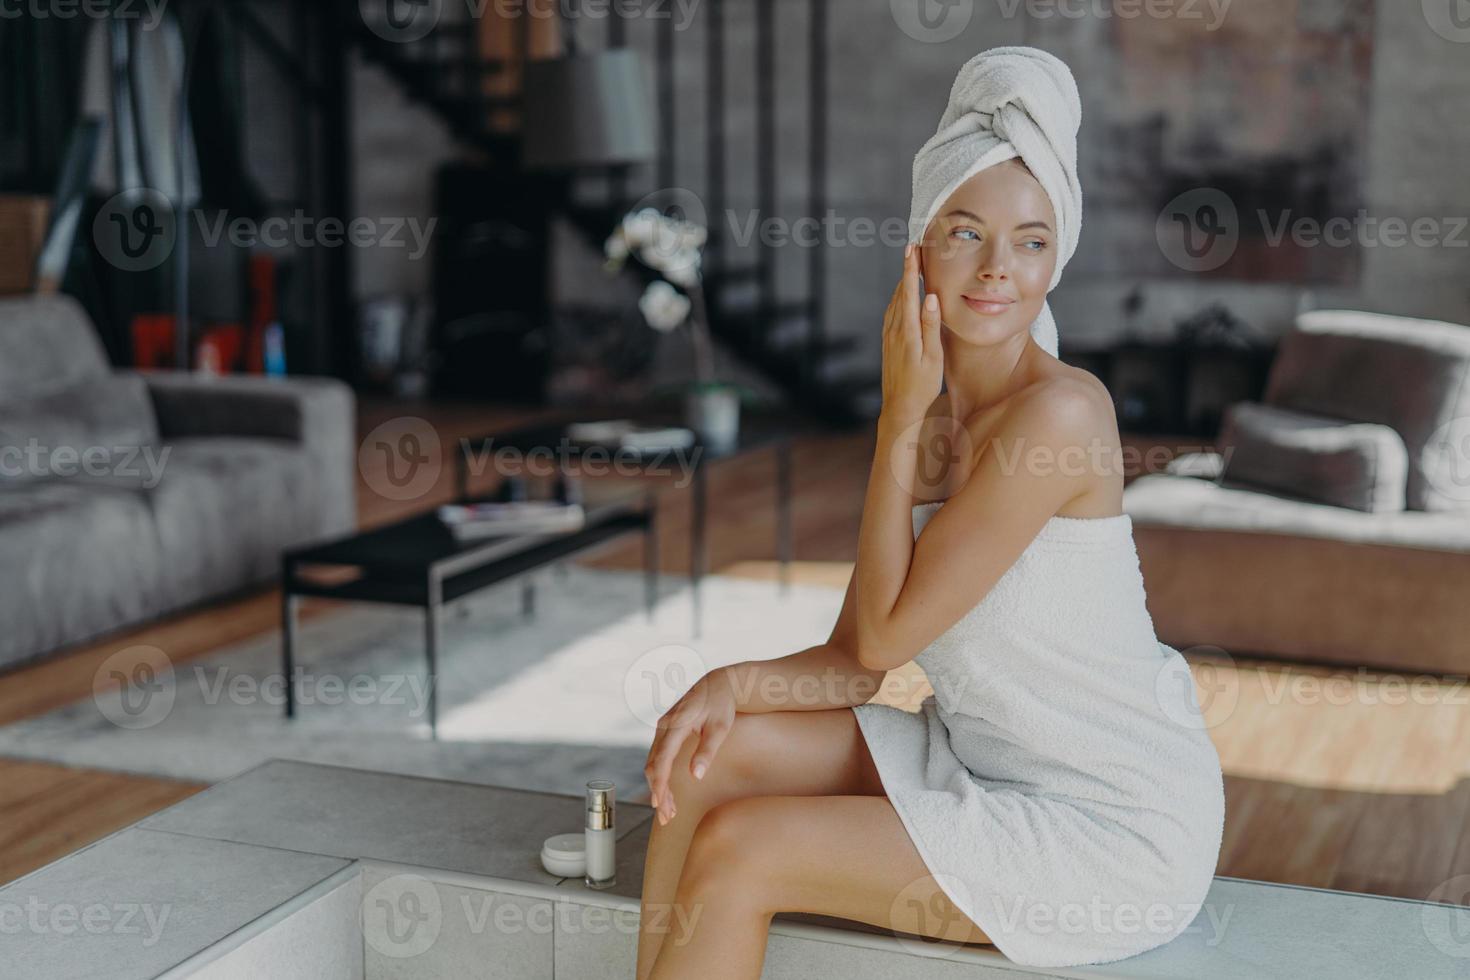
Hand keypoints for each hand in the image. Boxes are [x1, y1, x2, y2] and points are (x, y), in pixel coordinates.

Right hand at [642, 667, 737, 825]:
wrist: (717, 683)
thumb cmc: (721, 705)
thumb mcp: (720, 727)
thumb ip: (707, 750)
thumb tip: (696, 775)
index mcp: (676, 723)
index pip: (662, 758)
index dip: (660, 783)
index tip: (659, 804)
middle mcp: (664, 726)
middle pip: (653, 764)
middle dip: (658, 792)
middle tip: (667, 817)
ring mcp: (662, 728)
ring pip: (653, 763)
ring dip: (658, 787)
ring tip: (669, 812)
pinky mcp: (665, 732)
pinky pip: (658, 757)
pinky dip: (661, 777)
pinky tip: (668, 794)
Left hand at [881, 244, 942, 421]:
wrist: (900, 407)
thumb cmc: (922, 385)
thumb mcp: (933, 357)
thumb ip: (931, 326)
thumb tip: (930, 297)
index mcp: (907, 331)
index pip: (908, 292)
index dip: (910, 269)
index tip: (913, 249)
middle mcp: (894, 330)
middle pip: (900, 292)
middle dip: (907, 269)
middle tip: (914, 248)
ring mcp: (889, 336)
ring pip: (895, 302)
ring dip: (902, 282)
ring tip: (911, 265)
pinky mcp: (888, 342)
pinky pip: (892, 313)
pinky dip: (898, 298)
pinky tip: (902, 296)